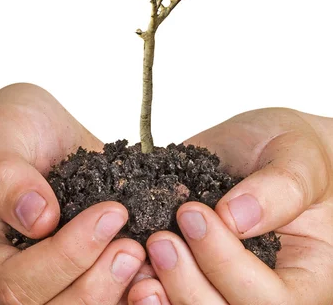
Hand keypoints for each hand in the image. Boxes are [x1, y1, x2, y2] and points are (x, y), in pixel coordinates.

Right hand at [0, 83, 151, 303]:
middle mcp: (12, 273)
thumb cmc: (7, 126)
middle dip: (96, 285)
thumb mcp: (0, 135)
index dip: (65, 257)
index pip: (15, 282)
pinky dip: (133, 285)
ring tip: (148, 255)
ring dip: (118, 293)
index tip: (109, 214)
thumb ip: (6, 175)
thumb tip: (39, 218)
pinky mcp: (82, 264)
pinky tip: (157, 262)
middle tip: (133, 247)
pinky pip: (106, 291)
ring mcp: (50, 273)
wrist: (32, 126)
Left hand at [127, 107, 332, 303]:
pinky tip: (131, 267)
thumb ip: (280, 187)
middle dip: (187, 285)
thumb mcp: (299, 158)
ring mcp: (223, 283)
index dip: (227, 265)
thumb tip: (235, 216)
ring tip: (140, 254)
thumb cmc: (293, 151)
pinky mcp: (191, 270)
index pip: (271, 300)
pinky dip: (145, 288)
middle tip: (161, 239)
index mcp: (302, 276)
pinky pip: (168, 295)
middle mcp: (260, 289)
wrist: (264, 144)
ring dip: (163, 293)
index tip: (194, 213)